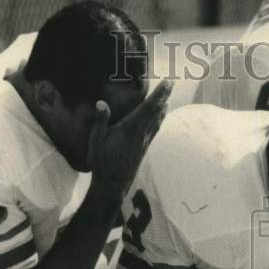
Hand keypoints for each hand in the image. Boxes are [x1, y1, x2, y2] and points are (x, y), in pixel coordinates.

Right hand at [88, 80, 172, 196]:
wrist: (113, 185)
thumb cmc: (102, 162)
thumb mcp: (96, 141)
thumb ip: (100, 121)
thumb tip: (101, 103)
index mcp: (130, 129)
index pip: (147, 108)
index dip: (158, 95)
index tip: (167, 83)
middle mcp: (141, 134)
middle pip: (155, 111)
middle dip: (163, 96)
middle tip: (171, 83)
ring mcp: (144, 142)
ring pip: (156, 121)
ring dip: (162, 107)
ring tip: (167, 97)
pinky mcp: (143, 148)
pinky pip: (154, 130)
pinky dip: (159, 119)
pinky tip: (160, 116)